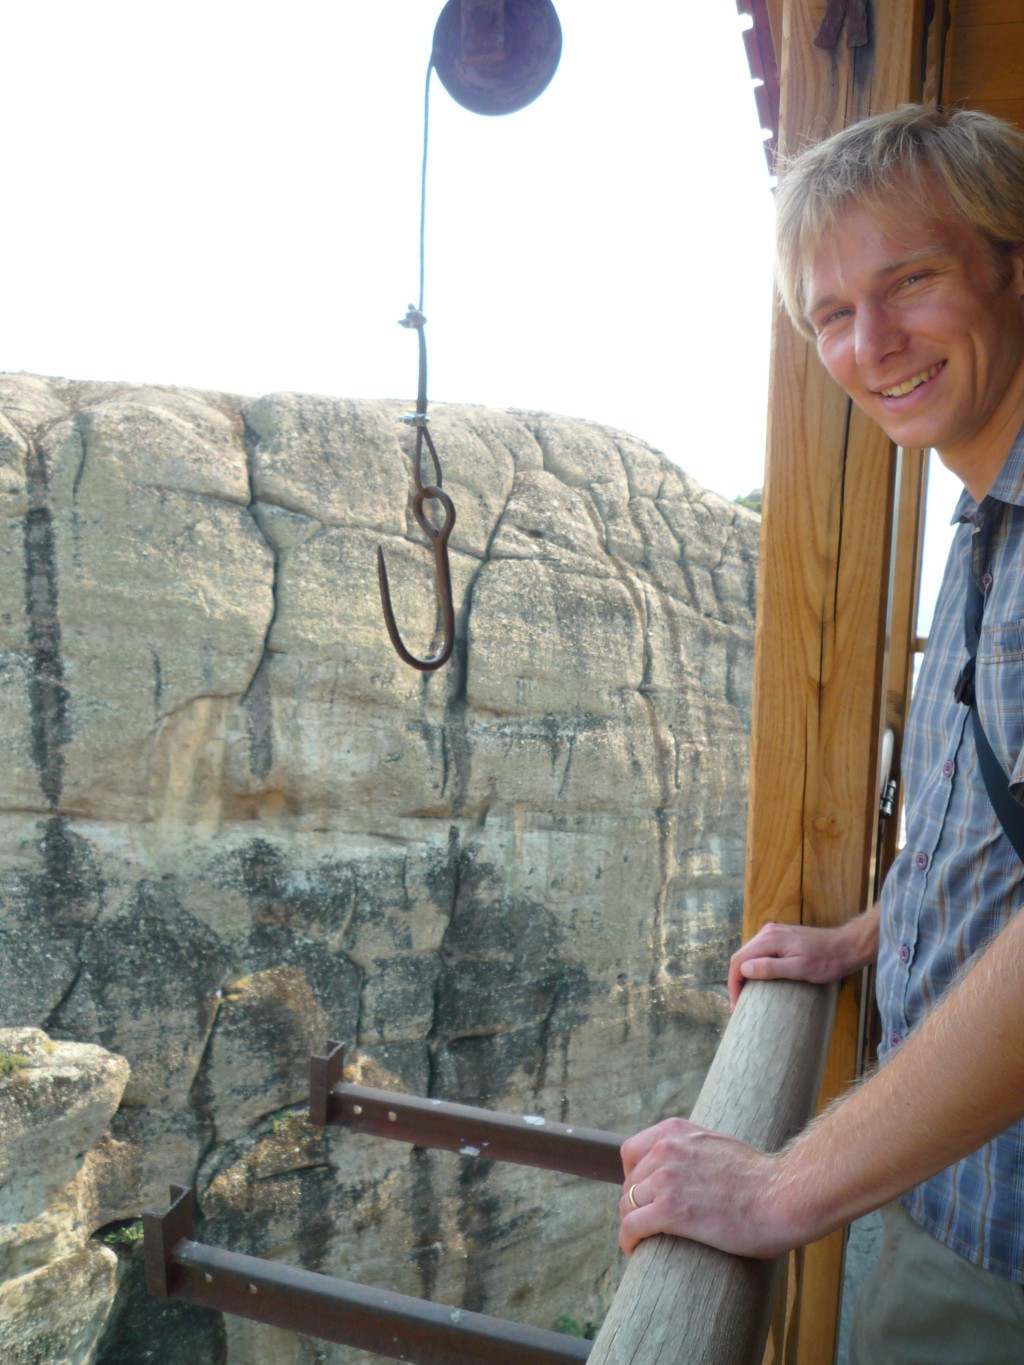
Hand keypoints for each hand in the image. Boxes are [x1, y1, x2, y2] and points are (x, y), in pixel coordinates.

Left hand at [618, 1117, 792, 1257]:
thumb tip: (684, 1165)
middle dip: (635, 1203)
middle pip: (629, 1181)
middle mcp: (666, 1149)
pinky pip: (632, 1226)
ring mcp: (666, 1178)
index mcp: (675, 1131)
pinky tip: (634, 1250)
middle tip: (646, 1223)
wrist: (782, 1196)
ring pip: (627, 1204)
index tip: (642, 1194)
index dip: (633, 1176)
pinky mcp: (671, 1210)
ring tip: (642, 1240)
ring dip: (631, 1223)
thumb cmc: (759, 1178)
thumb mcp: (717, 1146)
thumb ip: (693, 1150)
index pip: (631, 1151)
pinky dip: (628, 1240)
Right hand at [727, 912, 877, 1007]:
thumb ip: (771, 968)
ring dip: (745, 974)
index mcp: (769, 939)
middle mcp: (768, 932)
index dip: (734, 983)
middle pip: (741, 956)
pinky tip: (759, 979)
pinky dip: (755, 966)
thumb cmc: (827, 961)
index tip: (737, 1005)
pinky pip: (760, 952)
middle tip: (740, 1004)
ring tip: (747, 995)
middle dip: (737, 980)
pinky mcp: (781, 937)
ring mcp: (774, 933)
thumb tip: (744, 969)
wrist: (847, 946)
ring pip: (750, 954)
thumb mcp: (800, 968)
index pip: (738, 960)